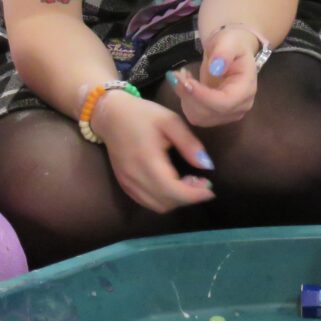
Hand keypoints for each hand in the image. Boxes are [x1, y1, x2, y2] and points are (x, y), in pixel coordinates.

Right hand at [93, 91, 214, 213]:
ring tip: (187, 183)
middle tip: (200, 181)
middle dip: (188, 197)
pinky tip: (170, 184)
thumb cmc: (142, 114)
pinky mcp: (124, 184)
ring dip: (176, 200)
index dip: (195, 195)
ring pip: (157, 206)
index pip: (174, 191)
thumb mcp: (170, 121)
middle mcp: (135, 177)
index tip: (210, 188)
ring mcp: (127, 183)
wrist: (110, 115)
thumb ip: (189, 144)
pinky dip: (163, 200)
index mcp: (148, 160)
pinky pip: (146, 202)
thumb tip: (207, 166)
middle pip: (167, 202)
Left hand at [168, 28, 258, 126]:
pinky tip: (186, 85)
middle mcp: (240, 107)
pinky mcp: (214, 116)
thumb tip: (216, 67)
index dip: (202, 96)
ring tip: (182, 76)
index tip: (185, 81)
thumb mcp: (228, 40)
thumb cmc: (231, 44)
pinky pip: (194, 115)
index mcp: (246, 89)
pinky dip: (185, 101)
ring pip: (199, 117)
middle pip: (210, 112)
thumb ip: (223, 52)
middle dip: (189, 95)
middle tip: (175, 75)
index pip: (225, 102)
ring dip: (185, 98)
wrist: (229, 51)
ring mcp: (227, 114)